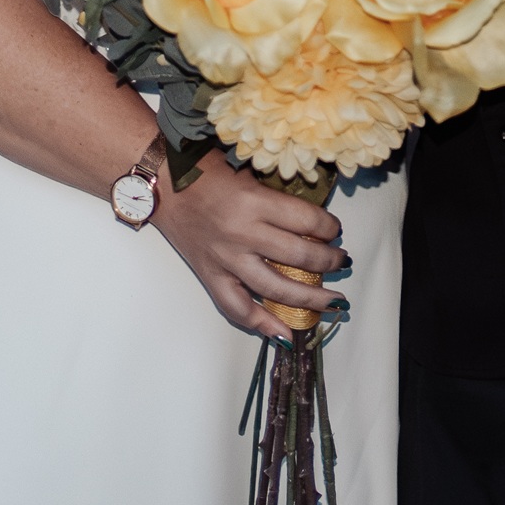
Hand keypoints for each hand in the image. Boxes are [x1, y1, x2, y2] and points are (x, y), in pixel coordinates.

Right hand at [154, 152, 345, 339]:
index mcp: (254, 201)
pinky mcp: (211, 276)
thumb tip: (311, 217)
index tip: (336, 230)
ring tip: (332, 301)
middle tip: (342, 262)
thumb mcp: (248, 171)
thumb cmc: (205, 170)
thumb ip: (276, 194)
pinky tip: (284, 333)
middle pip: (300, 257)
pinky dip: (261, 323)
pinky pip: (237, 308)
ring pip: (276, 288)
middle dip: (329, 262)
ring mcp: (226, 259)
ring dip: (310, 298)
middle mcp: (243, 234)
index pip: (307, 221)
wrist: (162, 184)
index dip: (329, 228)